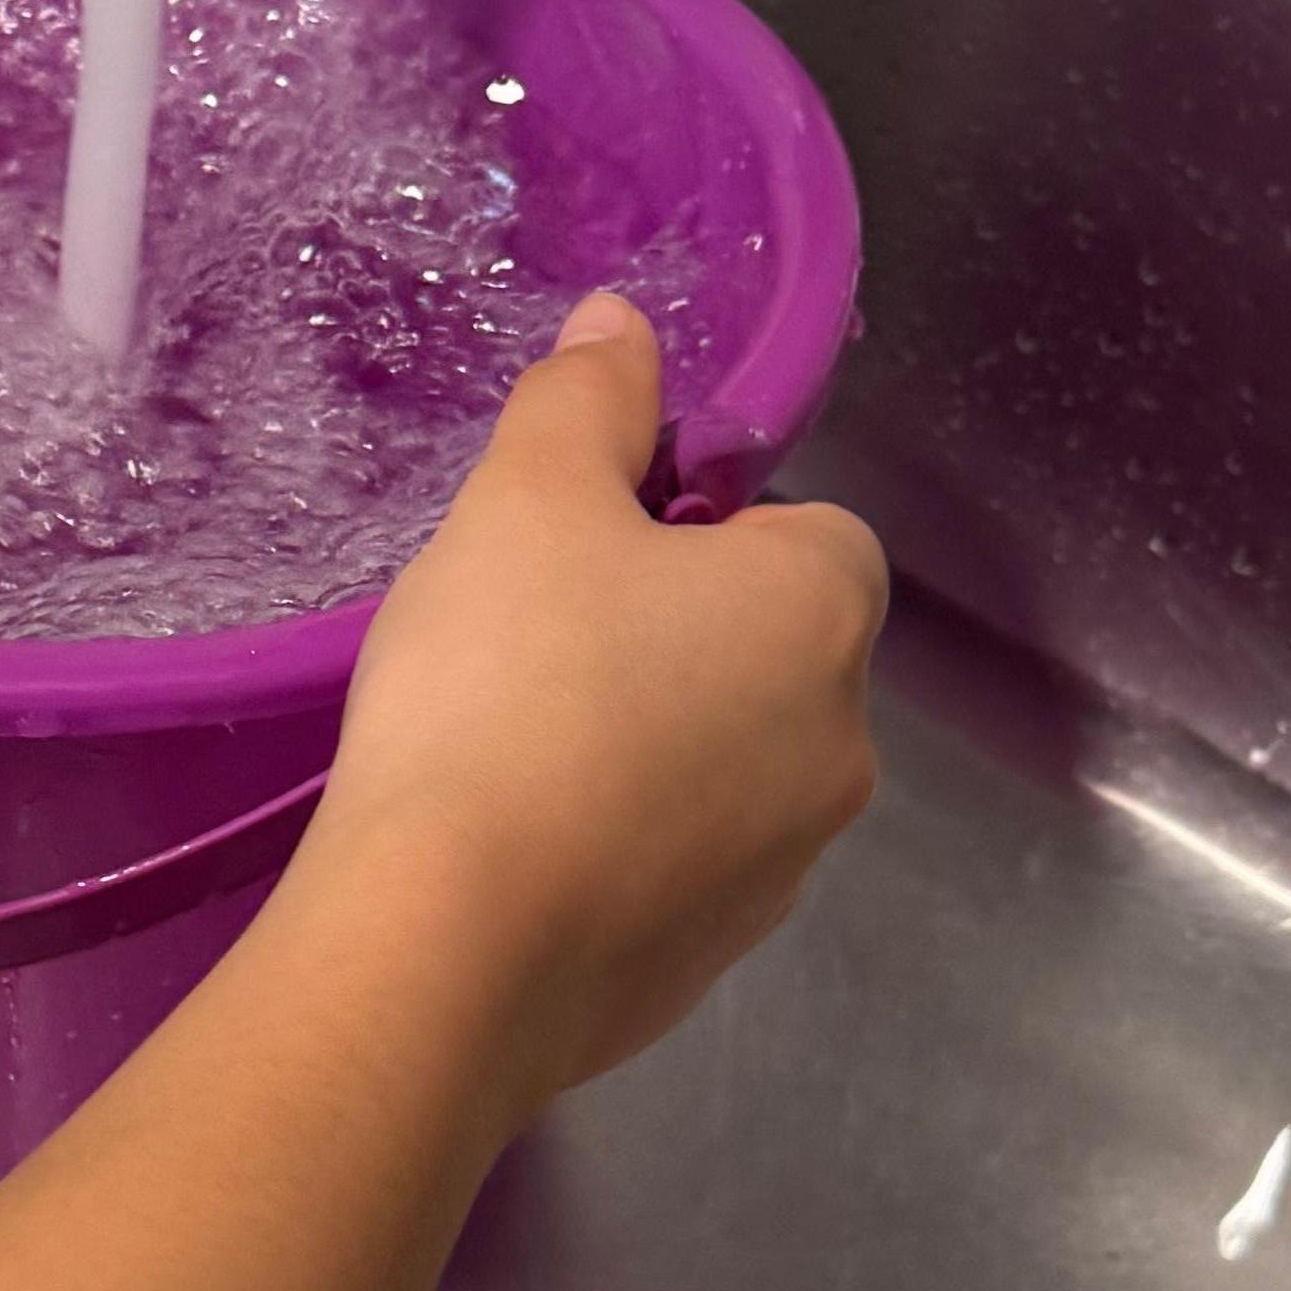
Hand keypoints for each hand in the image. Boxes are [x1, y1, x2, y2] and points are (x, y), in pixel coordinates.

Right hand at [287, 292, 884, 1117]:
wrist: (450, 947)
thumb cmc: (504, 685)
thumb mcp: (527, 498)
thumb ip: (587, 401)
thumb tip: (624, 323)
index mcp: (824, 613)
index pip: (809, 530)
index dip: (700, 524)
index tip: (590, 547)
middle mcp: (841, 746)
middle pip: (768, 653)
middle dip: (670, 639)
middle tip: (529, 641)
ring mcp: (783, 872)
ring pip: (723, 768)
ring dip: (643, 748)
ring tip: (505, 751)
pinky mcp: (709, 967)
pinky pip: (670, 873)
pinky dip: (609, 853)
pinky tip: (506, 850)